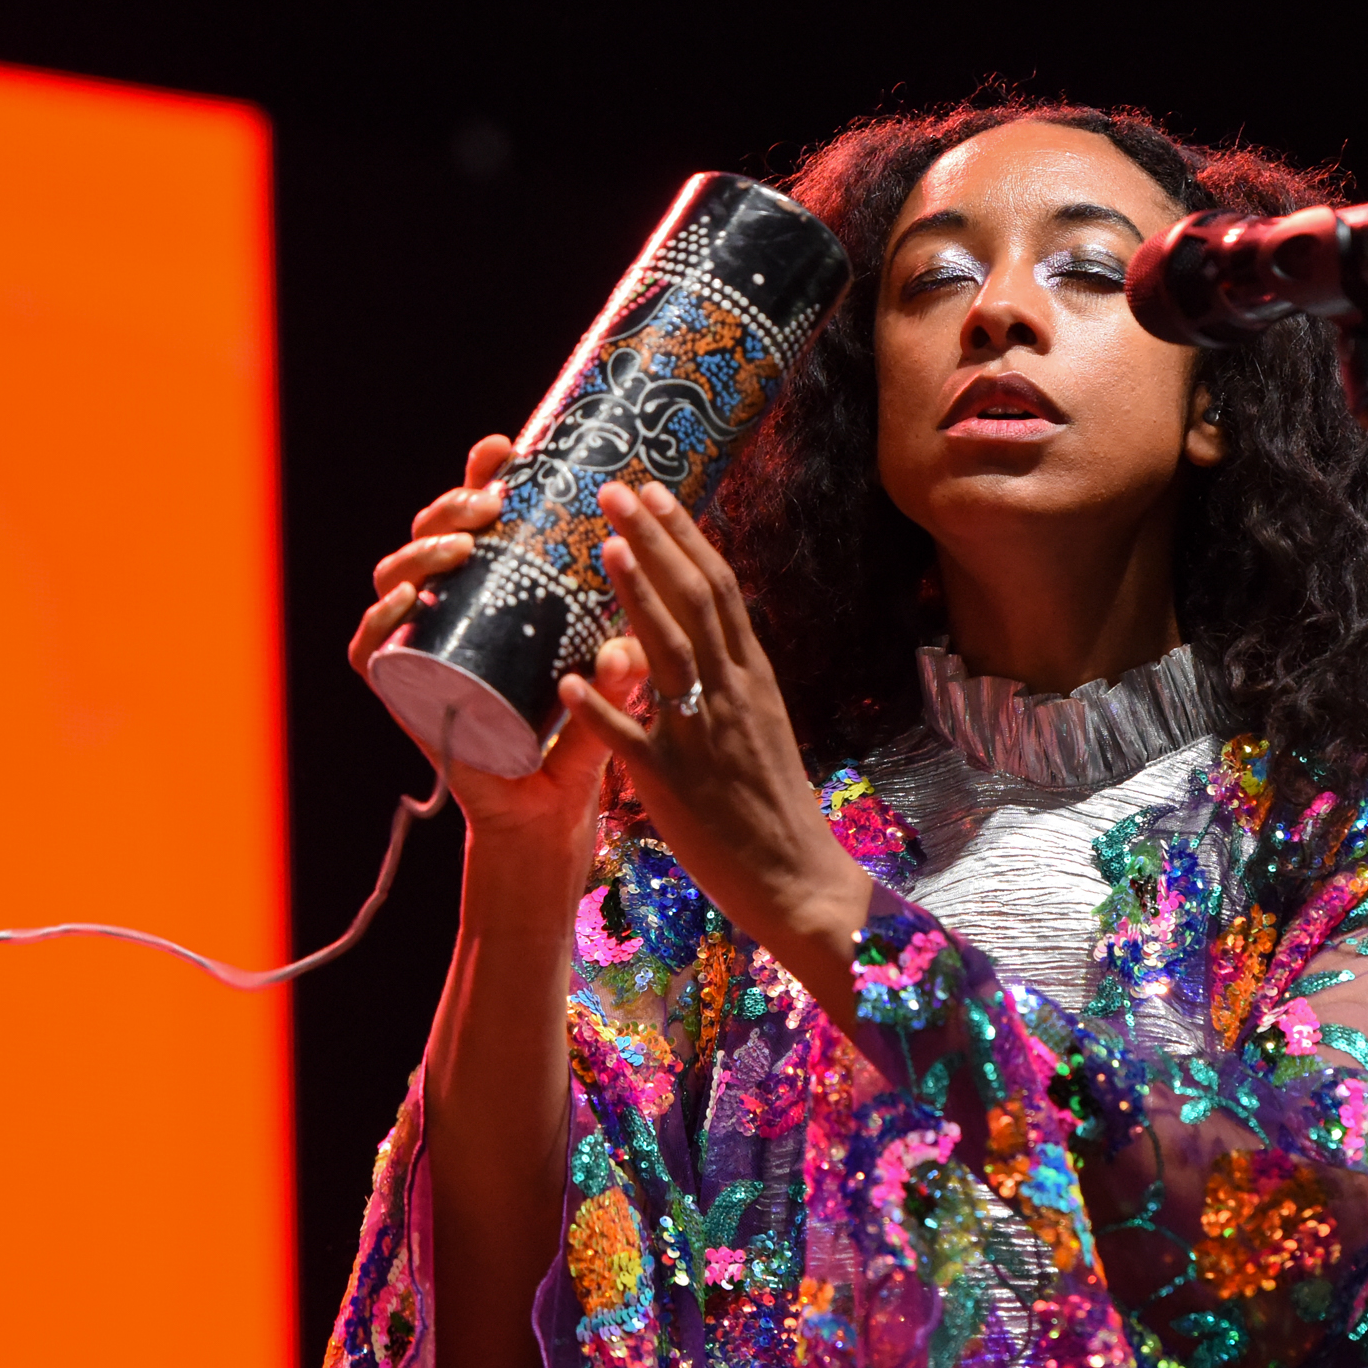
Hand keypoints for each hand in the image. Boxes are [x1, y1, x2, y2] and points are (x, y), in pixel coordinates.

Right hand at [349, 434, 638, 867]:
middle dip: (453, 505)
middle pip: (433, 535)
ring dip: (421, 552)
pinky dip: (380, 620)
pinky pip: (370, 646)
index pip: (481, 520)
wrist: (544, 812)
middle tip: (491, 502)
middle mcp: (453, 608)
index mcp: (499, 591)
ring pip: (396, 577)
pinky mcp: (400, 690)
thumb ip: (622, 677)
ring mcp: (421, 645)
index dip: (482, 477)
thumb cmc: (577, 742)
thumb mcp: (611, 699)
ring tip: (462, 547)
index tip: (507, 447)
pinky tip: (409, 603)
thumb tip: (630, 648)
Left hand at [557, 481, 873, 1008]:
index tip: (656, 491)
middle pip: (695, 599)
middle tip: (615, 488)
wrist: (800, 879)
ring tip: (607, 544)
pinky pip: (631, 739)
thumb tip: (696, 643)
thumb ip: (727, 684)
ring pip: (669, 650)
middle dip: (656, 539)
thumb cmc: (775, 808)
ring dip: (638, 594)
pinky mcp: (673, 783)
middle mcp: (731, 694)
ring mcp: (703, 735)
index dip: (685, 536)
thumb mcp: (760, 728)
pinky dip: (600, 707)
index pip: (721, 590)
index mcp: (753, 679)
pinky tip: (568, 678)